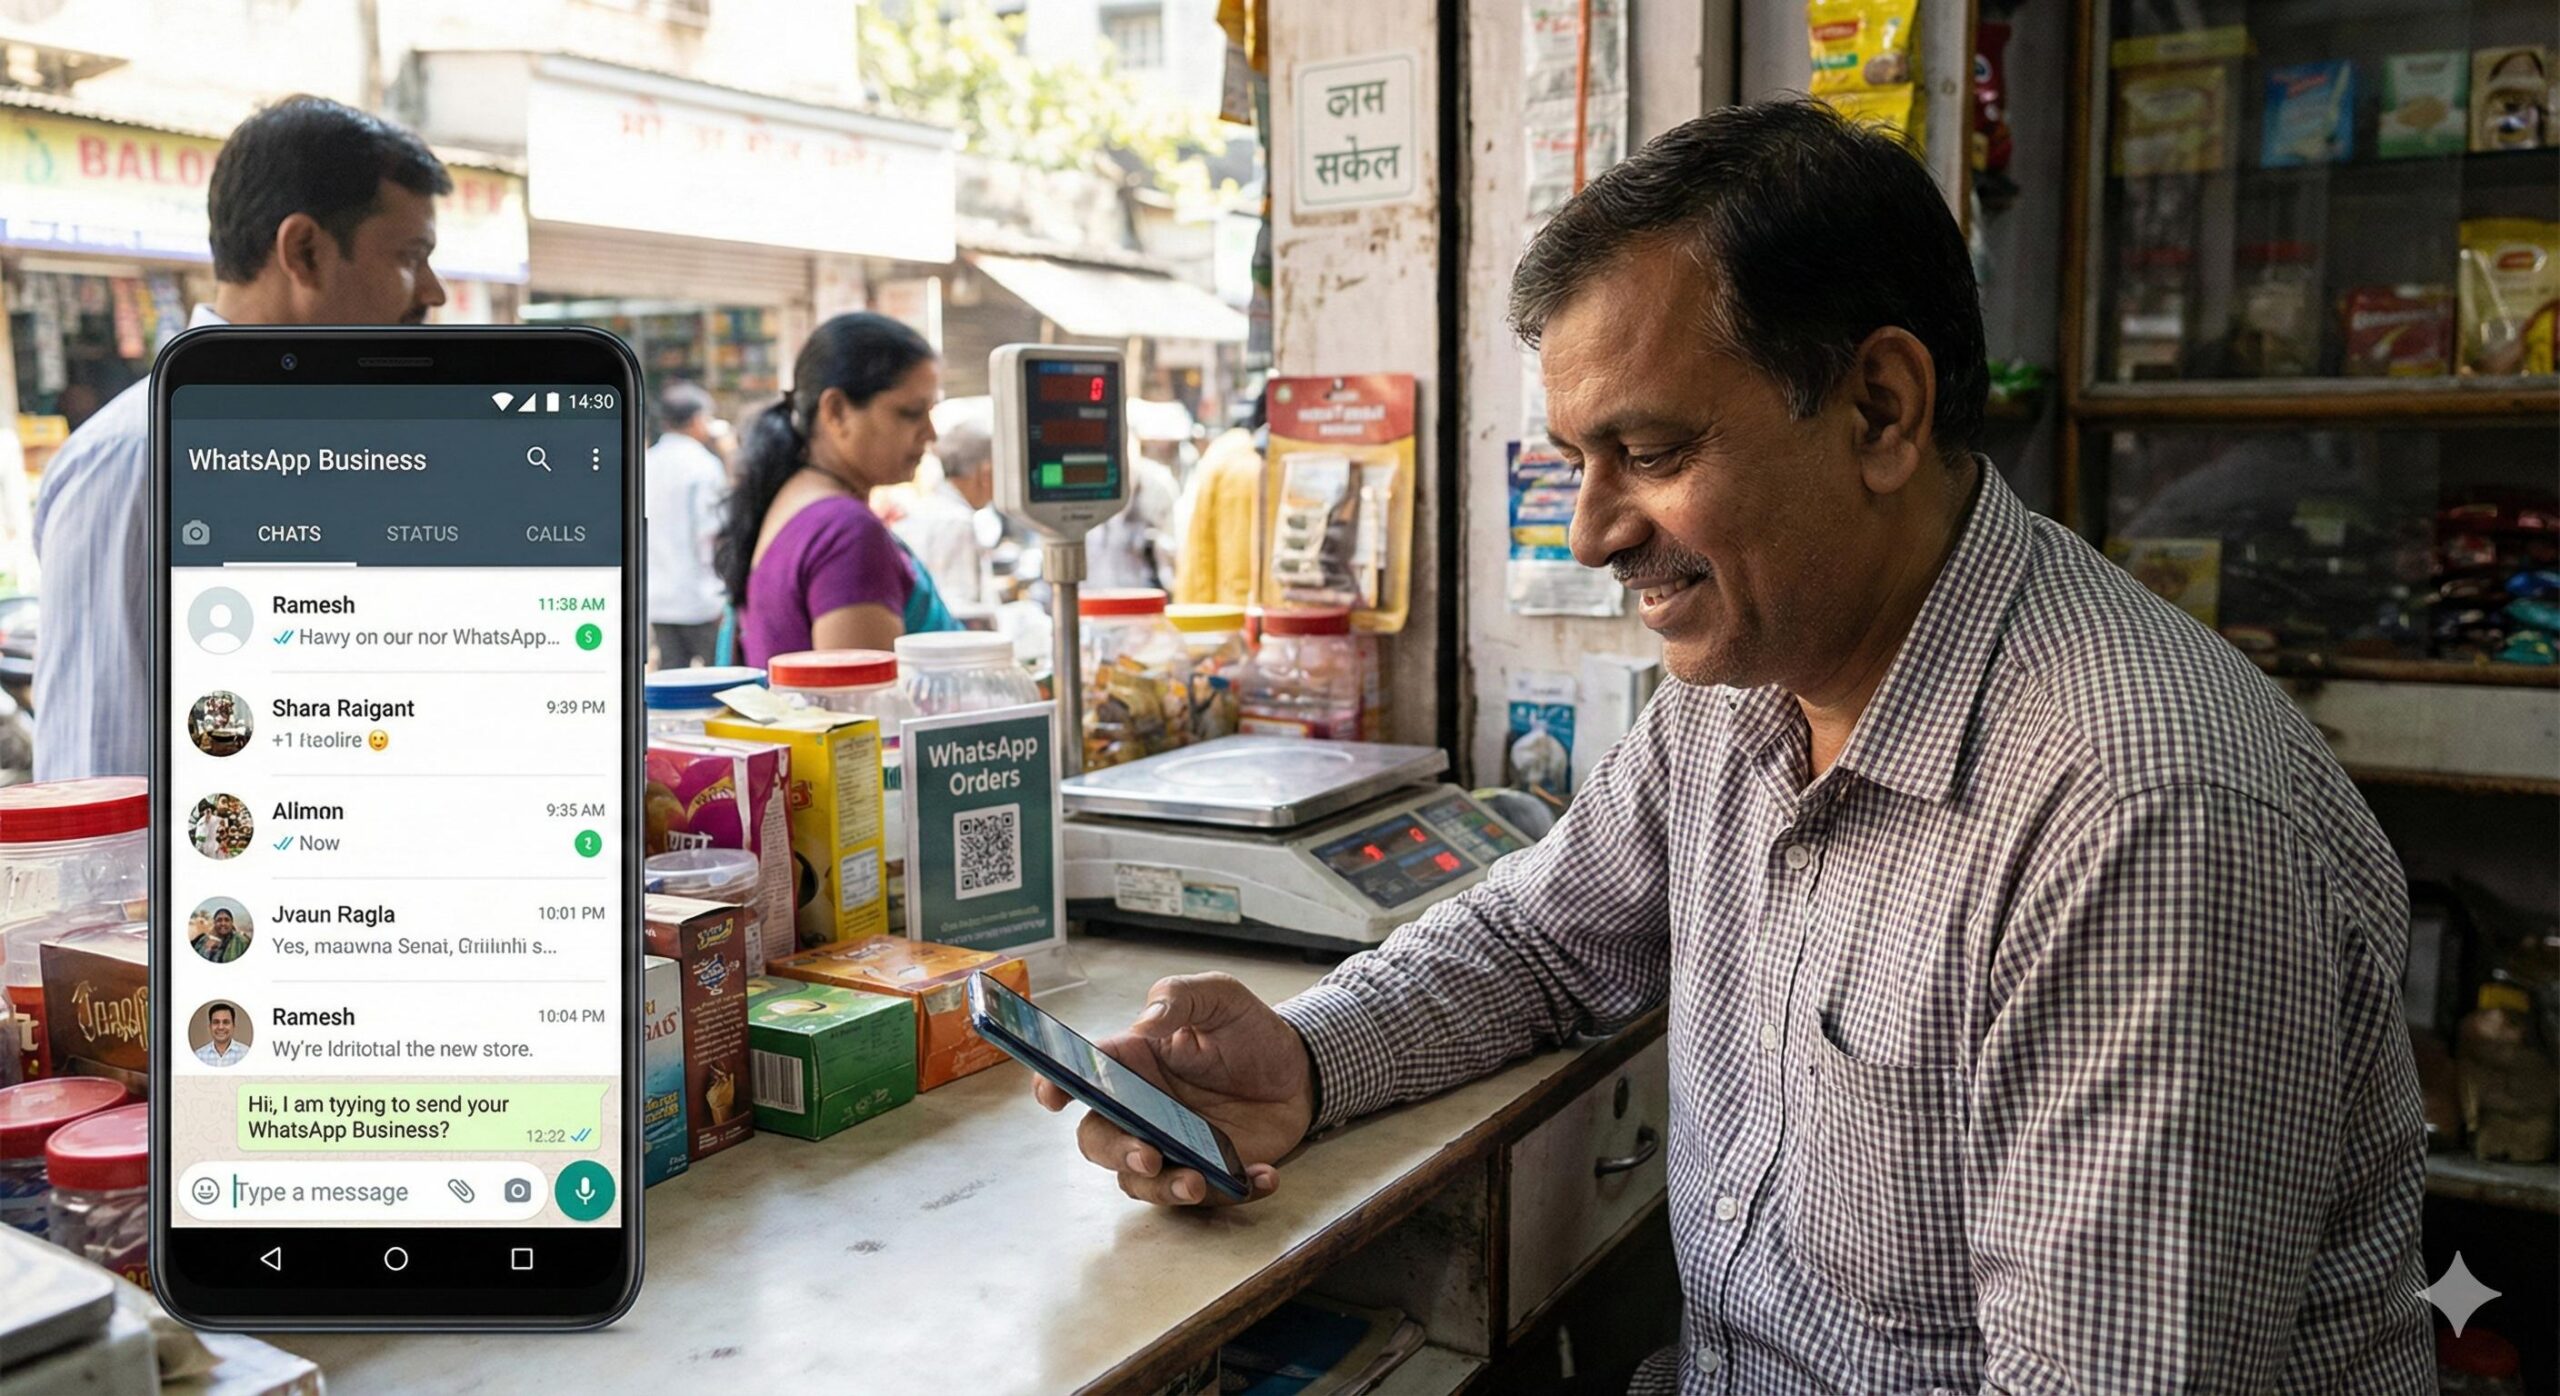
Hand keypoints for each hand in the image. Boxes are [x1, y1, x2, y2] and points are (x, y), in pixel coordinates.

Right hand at [1033, 972, 1315, 1206]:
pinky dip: (1232, 1192)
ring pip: (1142, 1182)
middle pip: (1101, 1140)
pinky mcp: (1209, 1171)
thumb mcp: (1221, 998)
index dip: (1056, 1086)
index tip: (1053, 1098)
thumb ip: (1180, 997)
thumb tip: (1147, 1019)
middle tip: (1150, 1157)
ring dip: (1165, 1190)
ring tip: (1198, 1183)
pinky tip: (1263, 1176)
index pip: (1082, 1074)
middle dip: (1117, 1154)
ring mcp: (1173, 1145)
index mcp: (1134, 1063)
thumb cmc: (1248, 1030)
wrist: (1300, 1069)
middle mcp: (1143, 1109)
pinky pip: (1208, 1196)